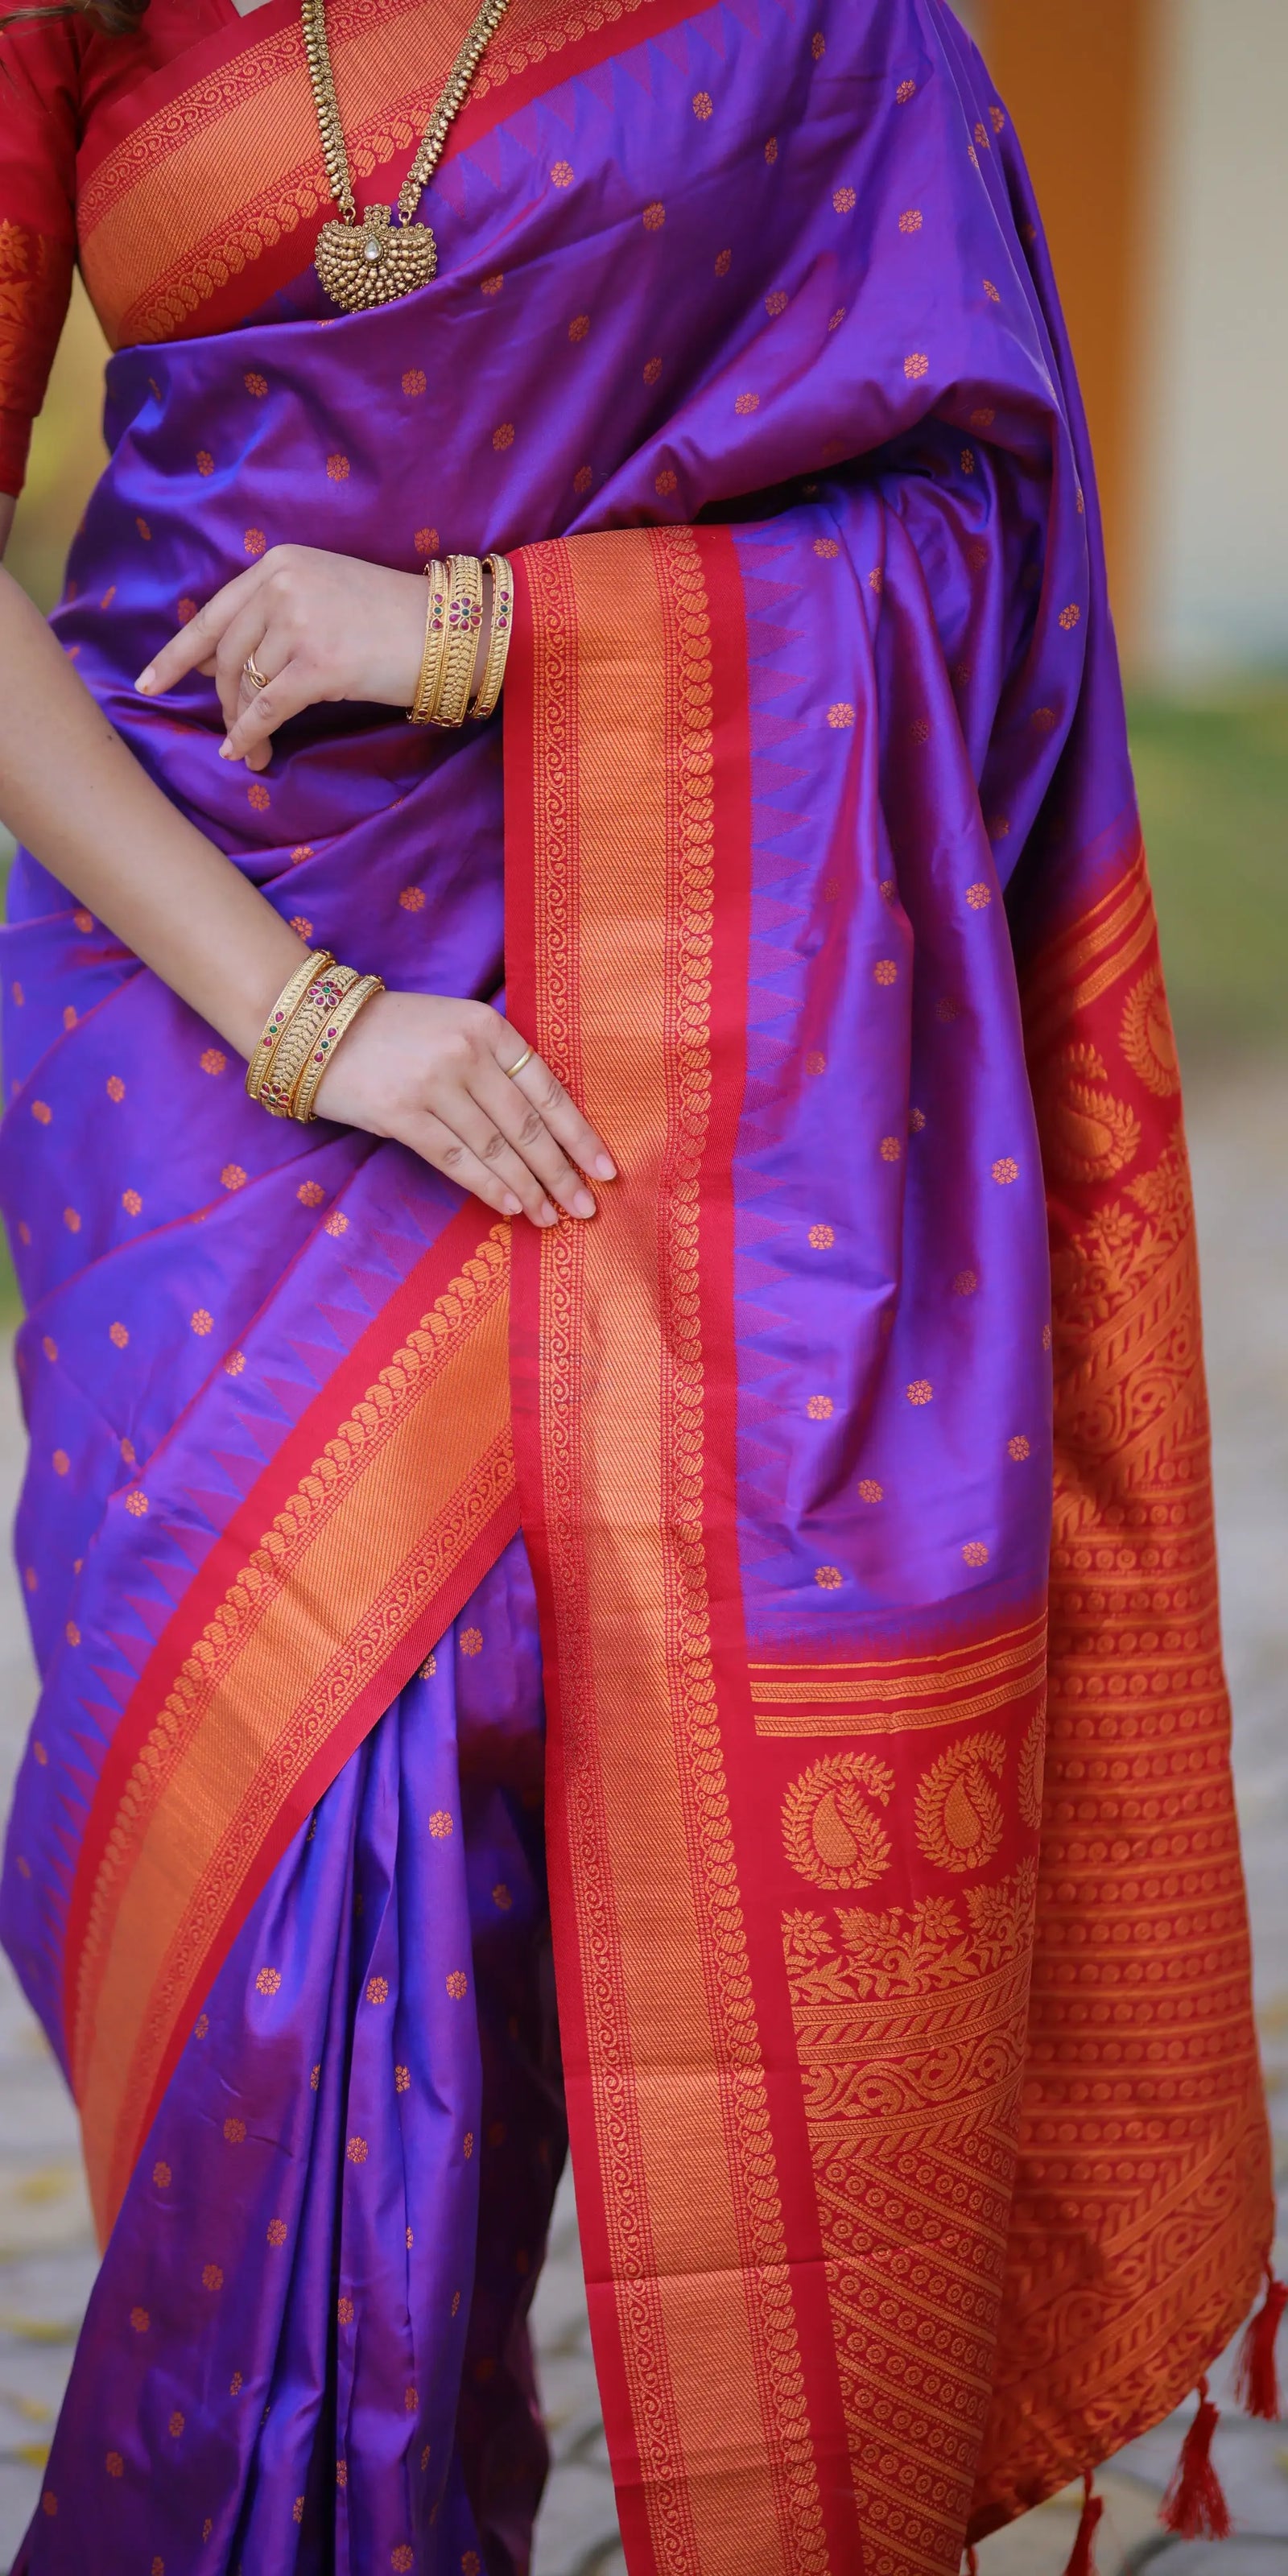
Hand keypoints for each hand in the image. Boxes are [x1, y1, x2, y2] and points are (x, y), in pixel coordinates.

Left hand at [134, 545, 463, 772]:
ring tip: (251, 753)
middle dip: (223, 703)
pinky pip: (268, 708)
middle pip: (227, 656)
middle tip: (228, 733)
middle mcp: (284, 586)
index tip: (149, 682)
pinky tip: (247, 753)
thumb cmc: (392, 619)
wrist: (452, 630)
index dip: (177, 654)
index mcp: (280, 565)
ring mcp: (300, 623)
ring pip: (247, 685)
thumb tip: (211, 663)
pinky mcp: (320, 664)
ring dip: (243, 726)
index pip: (213, 614)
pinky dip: (251, 735)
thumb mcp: (324, 594)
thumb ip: (270, 615)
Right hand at [314, 989, 615, 1226]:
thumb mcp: (455, 1029)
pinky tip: (509, 1207)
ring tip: (550, 1217)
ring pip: (495, 1148)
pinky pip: (455, 1159)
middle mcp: (466, 1054)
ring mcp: (433, 1084)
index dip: (579, 1136)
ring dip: (527, 1188)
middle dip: (561, 1173)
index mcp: (489, 1029)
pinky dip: (486, 1186)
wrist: (318, 1028)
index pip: (548, 1091)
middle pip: (526, 1126)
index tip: (606, 1170)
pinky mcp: (400, 1113)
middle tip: (585, 1209)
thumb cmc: (395, 1033)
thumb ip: (496, 1067)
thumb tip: (542, 1131)